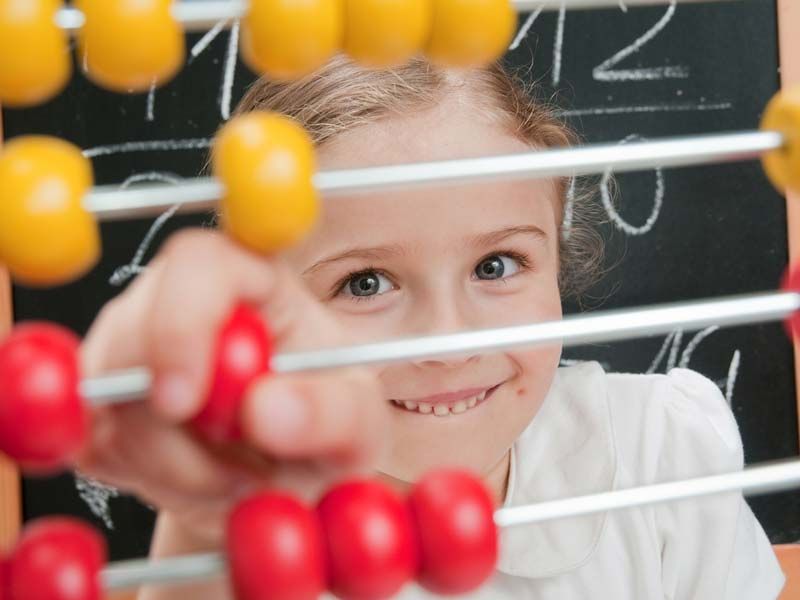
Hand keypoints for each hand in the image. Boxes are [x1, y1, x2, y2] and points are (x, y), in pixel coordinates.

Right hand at [76, 229, 387, 546]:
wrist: (287, 473)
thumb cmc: (325, 424)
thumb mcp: (358, 423)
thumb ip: (331, 412)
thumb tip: (263, 408)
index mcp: (257, 280)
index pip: (201, 263)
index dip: (181, 320)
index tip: (185, 402)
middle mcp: (185, 298)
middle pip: (135, 332)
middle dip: (176, 426)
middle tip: (243, 473)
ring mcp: (135, 344)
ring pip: (109, 397)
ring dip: (174, 464)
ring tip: (239, 475)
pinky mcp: (105, 396)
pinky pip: (97, 440)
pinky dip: (149, 479)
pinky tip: (200, 480)